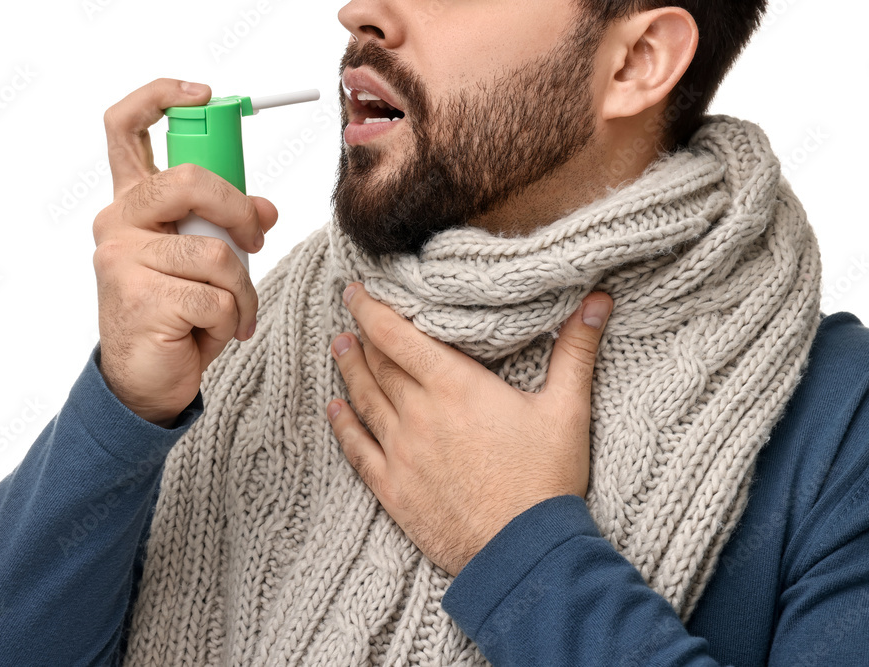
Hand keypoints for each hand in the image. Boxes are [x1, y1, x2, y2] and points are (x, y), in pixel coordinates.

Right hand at [93, 78, 277, 426]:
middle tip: (255, 240)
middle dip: (238, 210)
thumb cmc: (175, 315)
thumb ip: (225, 227)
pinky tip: (213, 333)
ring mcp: (123, 259)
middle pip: (188, 180)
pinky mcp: (140, 297)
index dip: (161, 96)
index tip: (202, 93)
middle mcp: (118, 222)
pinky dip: (232, 318)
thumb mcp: (204, 261)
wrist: (145, 381)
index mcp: (132, 203)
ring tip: (231, 314)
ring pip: (216, 252)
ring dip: (242, 289)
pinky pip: (217, 295)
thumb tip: (266, 209)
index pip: (126, 127)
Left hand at [327, 283, 612, 575]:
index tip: (356, 290)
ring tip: (337, 347)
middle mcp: (419, 414)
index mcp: (455, 387)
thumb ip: (576, 350)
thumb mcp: (567, 409)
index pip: (399, 336)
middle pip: (379, 364)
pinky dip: (343, 426)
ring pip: (364, 400)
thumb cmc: (546, 480)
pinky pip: (358, 450)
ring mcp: (401, 452)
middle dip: (362, 336)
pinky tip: (334, 409)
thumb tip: (599, 300)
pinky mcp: (393, 489)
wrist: (523, 552)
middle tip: (349, 314)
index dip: (372, 309)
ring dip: (349, 370)